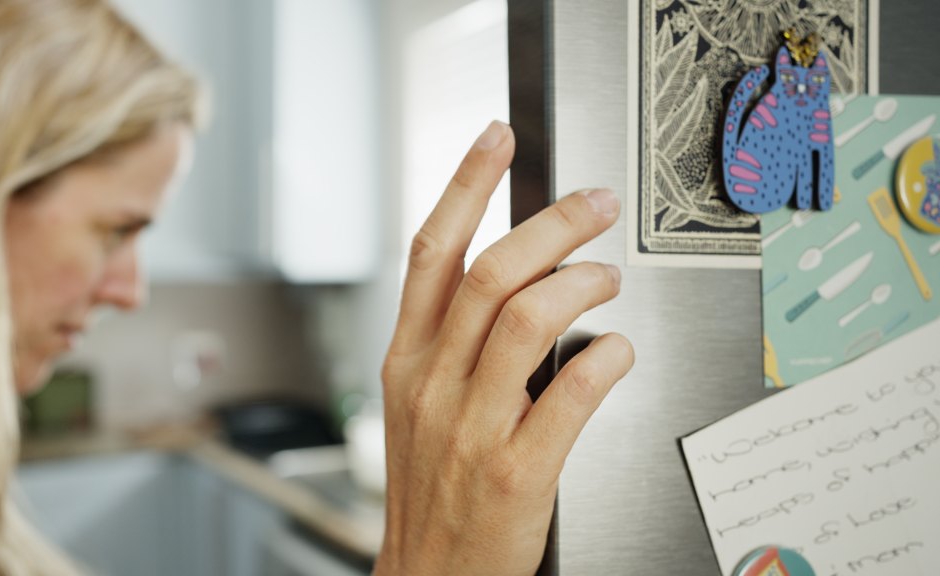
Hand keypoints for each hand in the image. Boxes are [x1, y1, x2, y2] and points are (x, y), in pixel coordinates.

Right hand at [374, 121, 633, 575]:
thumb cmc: (431, 489)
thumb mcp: (418, 404)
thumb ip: (451, 341)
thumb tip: (509, 275)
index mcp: (407, 360)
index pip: (432, 252)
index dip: (465, 186)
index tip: (496, 139)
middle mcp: (433, 384)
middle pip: (492, 272)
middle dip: (551, 223)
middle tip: (595, 204)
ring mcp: (470, 427)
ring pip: (528, 320)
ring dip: (582, 284)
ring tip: (610, 278)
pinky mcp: (514, 471)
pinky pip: (568, 395)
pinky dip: (605, 360)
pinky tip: (619, 351)